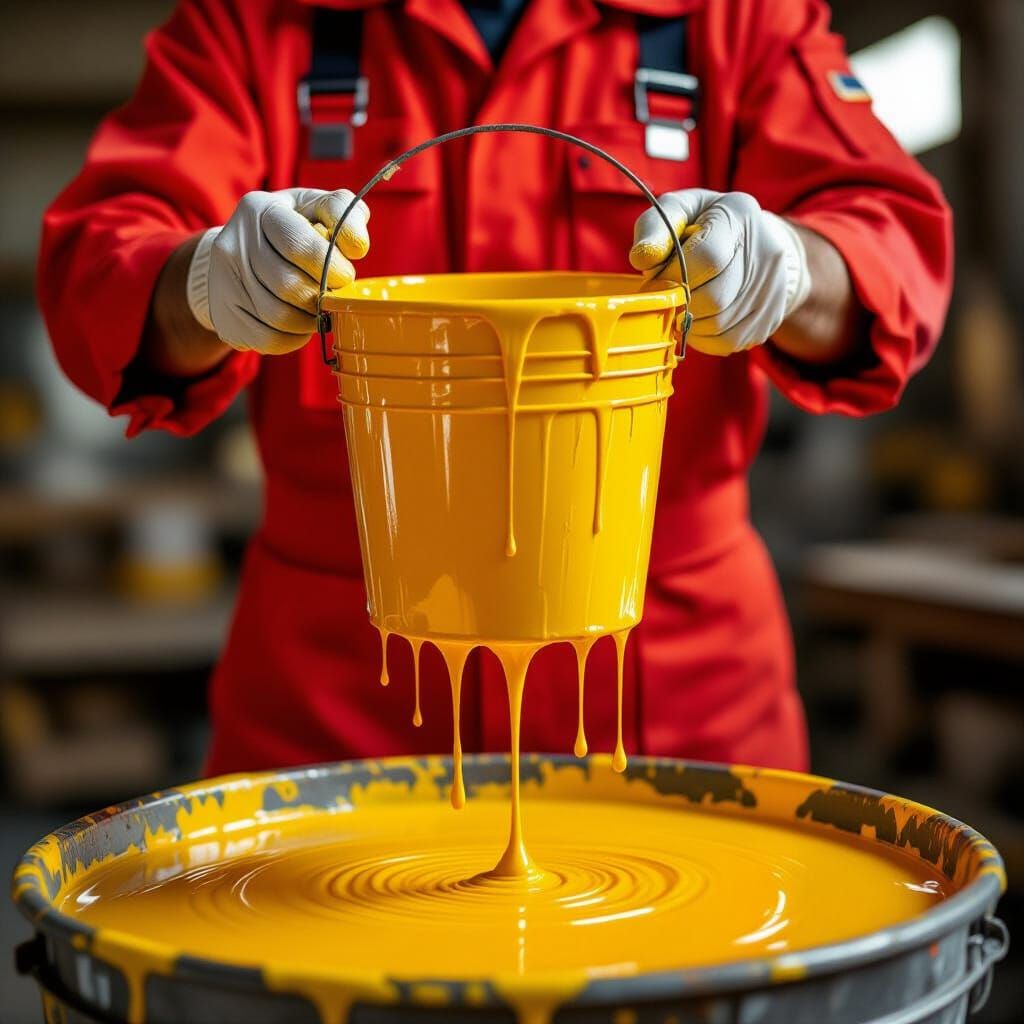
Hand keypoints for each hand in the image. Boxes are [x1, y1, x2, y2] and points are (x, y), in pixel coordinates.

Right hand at [186, 188, 369, 353]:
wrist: (235, 257)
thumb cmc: (288, 231)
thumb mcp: (312, 207)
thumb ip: (340, 211)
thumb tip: (357, 244)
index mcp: (259, 210)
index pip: (296, 243)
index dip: (328, 264)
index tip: (346, 274)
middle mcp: (235, 244)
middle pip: (288, 285)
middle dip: (321, 295)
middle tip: (333, 296)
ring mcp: (225, 283)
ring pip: (279, 316)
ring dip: (310, 320)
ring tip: (320, 311)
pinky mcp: (226, 316)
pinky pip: (269, 338)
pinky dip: (295, 338)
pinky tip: (302, 326)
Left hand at [629, 189, 810, 356]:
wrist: (752, 243)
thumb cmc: (703, 225)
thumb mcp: (678, 211)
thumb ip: (656, 227)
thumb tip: (642, 258)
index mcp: (740, 215)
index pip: (707, 257)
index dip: (672, 276)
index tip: (656, 279)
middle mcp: (767, 252)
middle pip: (714, 298)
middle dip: (680, 301)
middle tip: (668, 294)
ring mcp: (773, 290)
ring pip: (718, 325)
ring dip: (689, 321)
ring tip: (683, 303)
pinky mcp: (770, 319)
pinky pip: (726, 342)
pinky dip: (703, 337)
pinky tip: (697, 318)